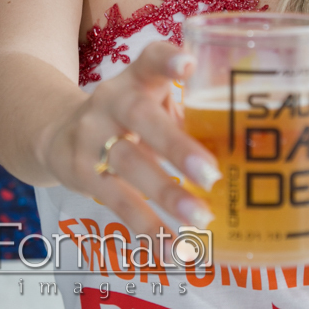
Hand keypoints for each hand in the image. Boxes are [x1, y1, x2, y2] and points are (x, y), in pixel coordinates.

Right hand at [38, 41, 220, 238]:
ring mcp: (92, 137)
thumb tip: (252, 148)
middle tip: (212, 174)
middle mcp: (111, 102)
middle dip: (175, 145)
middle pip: (140, 116)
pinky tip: (174, 249)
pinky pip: (116, 202)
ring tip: (201, 218)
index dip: (167, 60)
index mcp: (135, 79)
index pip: (149, 59)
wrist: (56, 134)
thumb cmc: (128, 119)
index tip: (188, 63)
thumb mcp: (150, 102)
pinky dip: (147, 228)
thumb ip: (188, 114)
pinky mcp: (82, 174)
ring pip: (128, 163)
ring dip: (166, 193)